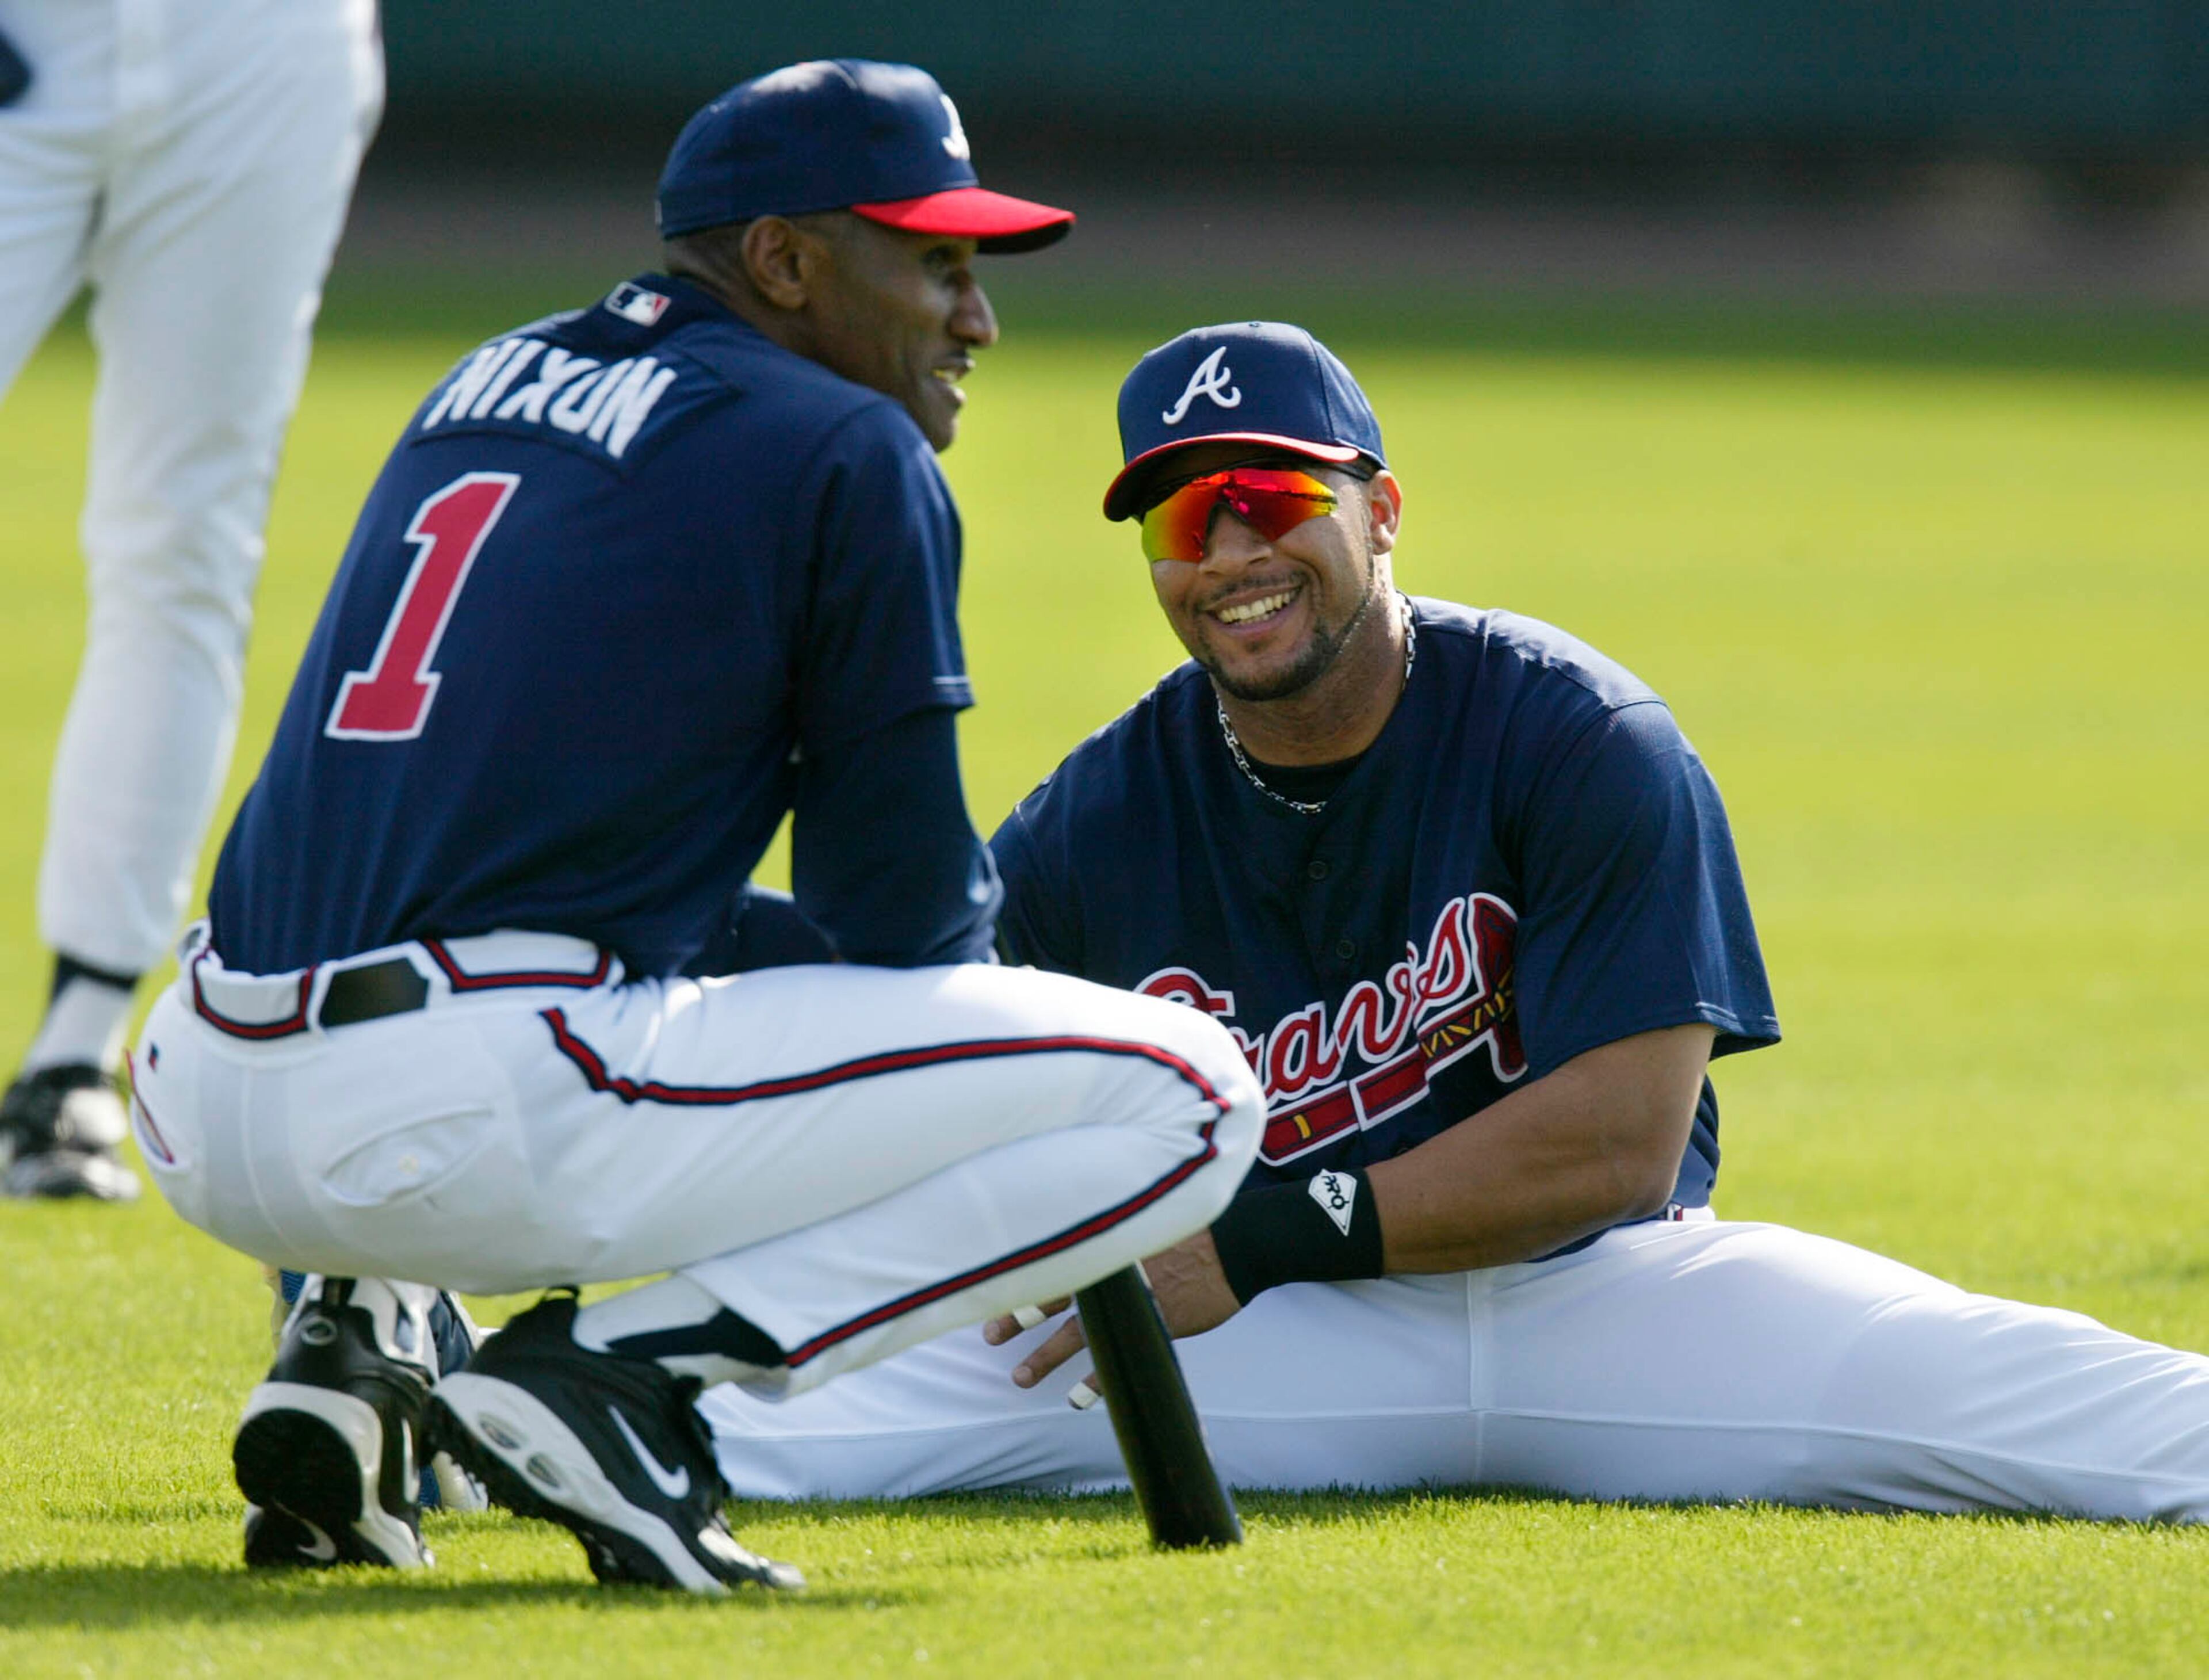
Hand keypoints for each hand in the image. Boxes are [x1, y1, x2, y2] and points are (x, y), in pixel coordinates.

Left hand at [982, 1229, 1243, 1399]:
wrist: (1239, 1244)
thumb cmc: (1195, 1232)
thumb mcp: (1150, 1223)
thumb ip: (1120, 1238)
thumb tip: (1095, 1243)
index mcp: (1109, 1247)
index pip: (1053, 1263)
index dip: (1022, 1282)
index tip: (995, 1292)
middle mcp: (1111, 1275)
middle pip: (1052, 1296)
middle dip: (1018, 1318)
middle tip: (990, 1336)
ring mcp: (1132, 1303)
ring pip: (1076, 1334)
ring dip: (1045, 1357)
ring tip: (1020, 1378)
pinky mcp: (1155, 1326)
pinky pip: (1119, 1359)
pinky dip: (1096, 1381)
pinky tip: (1077, 1398)